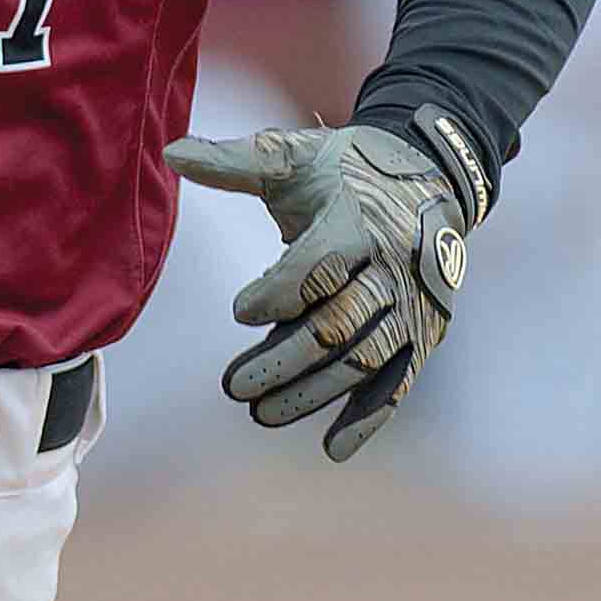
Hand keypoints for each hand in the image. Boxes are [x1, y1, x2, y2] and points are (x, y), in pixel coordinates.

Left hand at [162, 116, 481, 462]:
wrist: (429, 177)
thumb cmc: (345, 169)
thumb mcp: (295, 157)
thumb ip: (235, 161)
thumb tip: (170, 152)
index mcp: (361, 218)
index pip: (320, 266)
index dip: (277, 293)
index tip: (239, 311)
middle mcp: (395, 265)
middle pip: (339, 323)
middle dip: (284, 360)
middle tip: (233, 387)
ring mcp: (414, 304)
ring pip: (364, 359)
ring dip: (314, 393)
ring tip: (260, 414)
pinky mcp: (425, 331)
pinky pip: (399, 381)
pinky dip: (369, 417)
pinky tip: (332, 448)